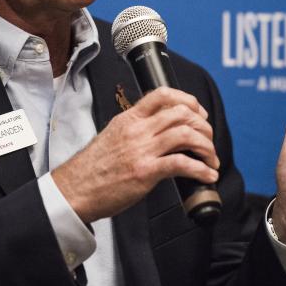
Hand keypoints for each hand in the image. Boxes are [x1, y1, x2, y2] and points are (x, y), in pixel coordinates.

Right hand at [52, 87, 219, 223]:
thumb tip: (159, 133)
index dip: (188, 100)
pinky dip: (201, 169)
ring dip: (206, 147)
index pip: (162, 95)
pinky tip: (207, 175)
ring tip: (211, 159)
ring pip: (186, 135)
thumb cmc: (93, 169)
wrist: (74, 190)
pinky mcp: (145, 172)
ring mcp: (142, 150)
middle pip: (181, 113)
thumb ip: (135, 131)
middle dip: (203, 126)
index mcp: (129, 119)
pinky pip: (181, 164)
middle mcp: (137, 130)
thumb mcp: (112, 136)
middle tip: (208, 139)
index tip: (199, 114)